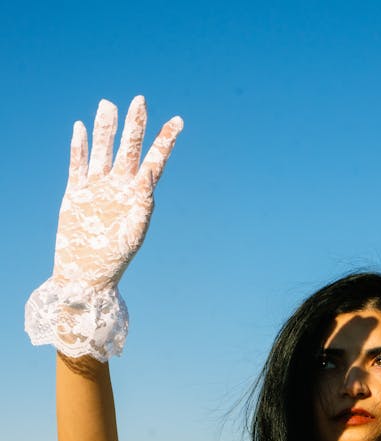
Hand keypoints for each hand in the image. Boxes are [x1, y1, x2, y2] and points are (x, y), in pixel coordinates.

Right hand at [53, 96, 182, 288]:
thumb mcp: (135, 231)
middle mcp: (120, 187)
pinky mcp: (76, 193)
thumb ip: (144, 201)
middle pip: (129, 149)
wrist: (86, 274)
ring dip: (106, 128)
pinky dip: (79, 147)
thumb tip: (150, 171)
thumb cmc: (115, 259)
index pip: (155, 161)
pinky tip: (81, 128)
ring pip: (102, 150)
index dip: (165, 141)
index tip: (178, 120)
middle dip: (135, 125)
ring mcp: (98, 188)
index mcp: (139, 195)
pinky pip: (77, 164)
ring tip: (108, 104)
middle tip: (140, 100)